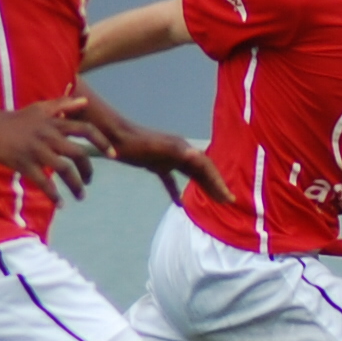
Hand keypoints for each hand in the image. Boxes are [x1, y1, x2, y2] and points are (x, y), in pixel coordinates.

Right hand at [0, 98, 109, 202]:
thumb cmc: (16, 119)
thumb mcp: (41, 108)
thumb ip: (63, 105)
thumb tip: (85, 101)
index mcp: (55, 124)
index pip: (86, 130)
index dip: (102, 142)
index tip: (113, 155)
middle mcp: (50, 137)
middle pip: (79, 154)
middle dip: (88, 171)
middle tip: (90, 182)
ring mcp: (37, 151)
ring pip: (64, 170)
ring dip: (76, 185)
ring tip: (81, 196)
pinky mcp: (24, 163)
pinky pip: (43, 182)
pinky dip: (54, 195)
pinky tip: (61, 204)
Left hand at [99, 116, 234, 205]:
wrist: (114, 136)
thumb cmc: (134, 144)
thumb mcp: (156, 148)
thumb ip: (176, 151)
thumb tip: (195, 155)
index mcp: (182, 149)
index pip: (206, 167)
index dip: (218, 181)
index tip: (227, 197)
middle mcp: (179, 152)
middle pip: (202, 171)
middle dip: (215, 186)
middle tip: (227, 201)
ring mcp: (168, 158)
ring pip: (190, 175)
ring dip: (203, 187)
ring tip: (214, 201)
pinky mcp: (156, 165)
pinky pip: (171, 180)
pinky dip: (176, 191)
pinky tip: (179, 203)